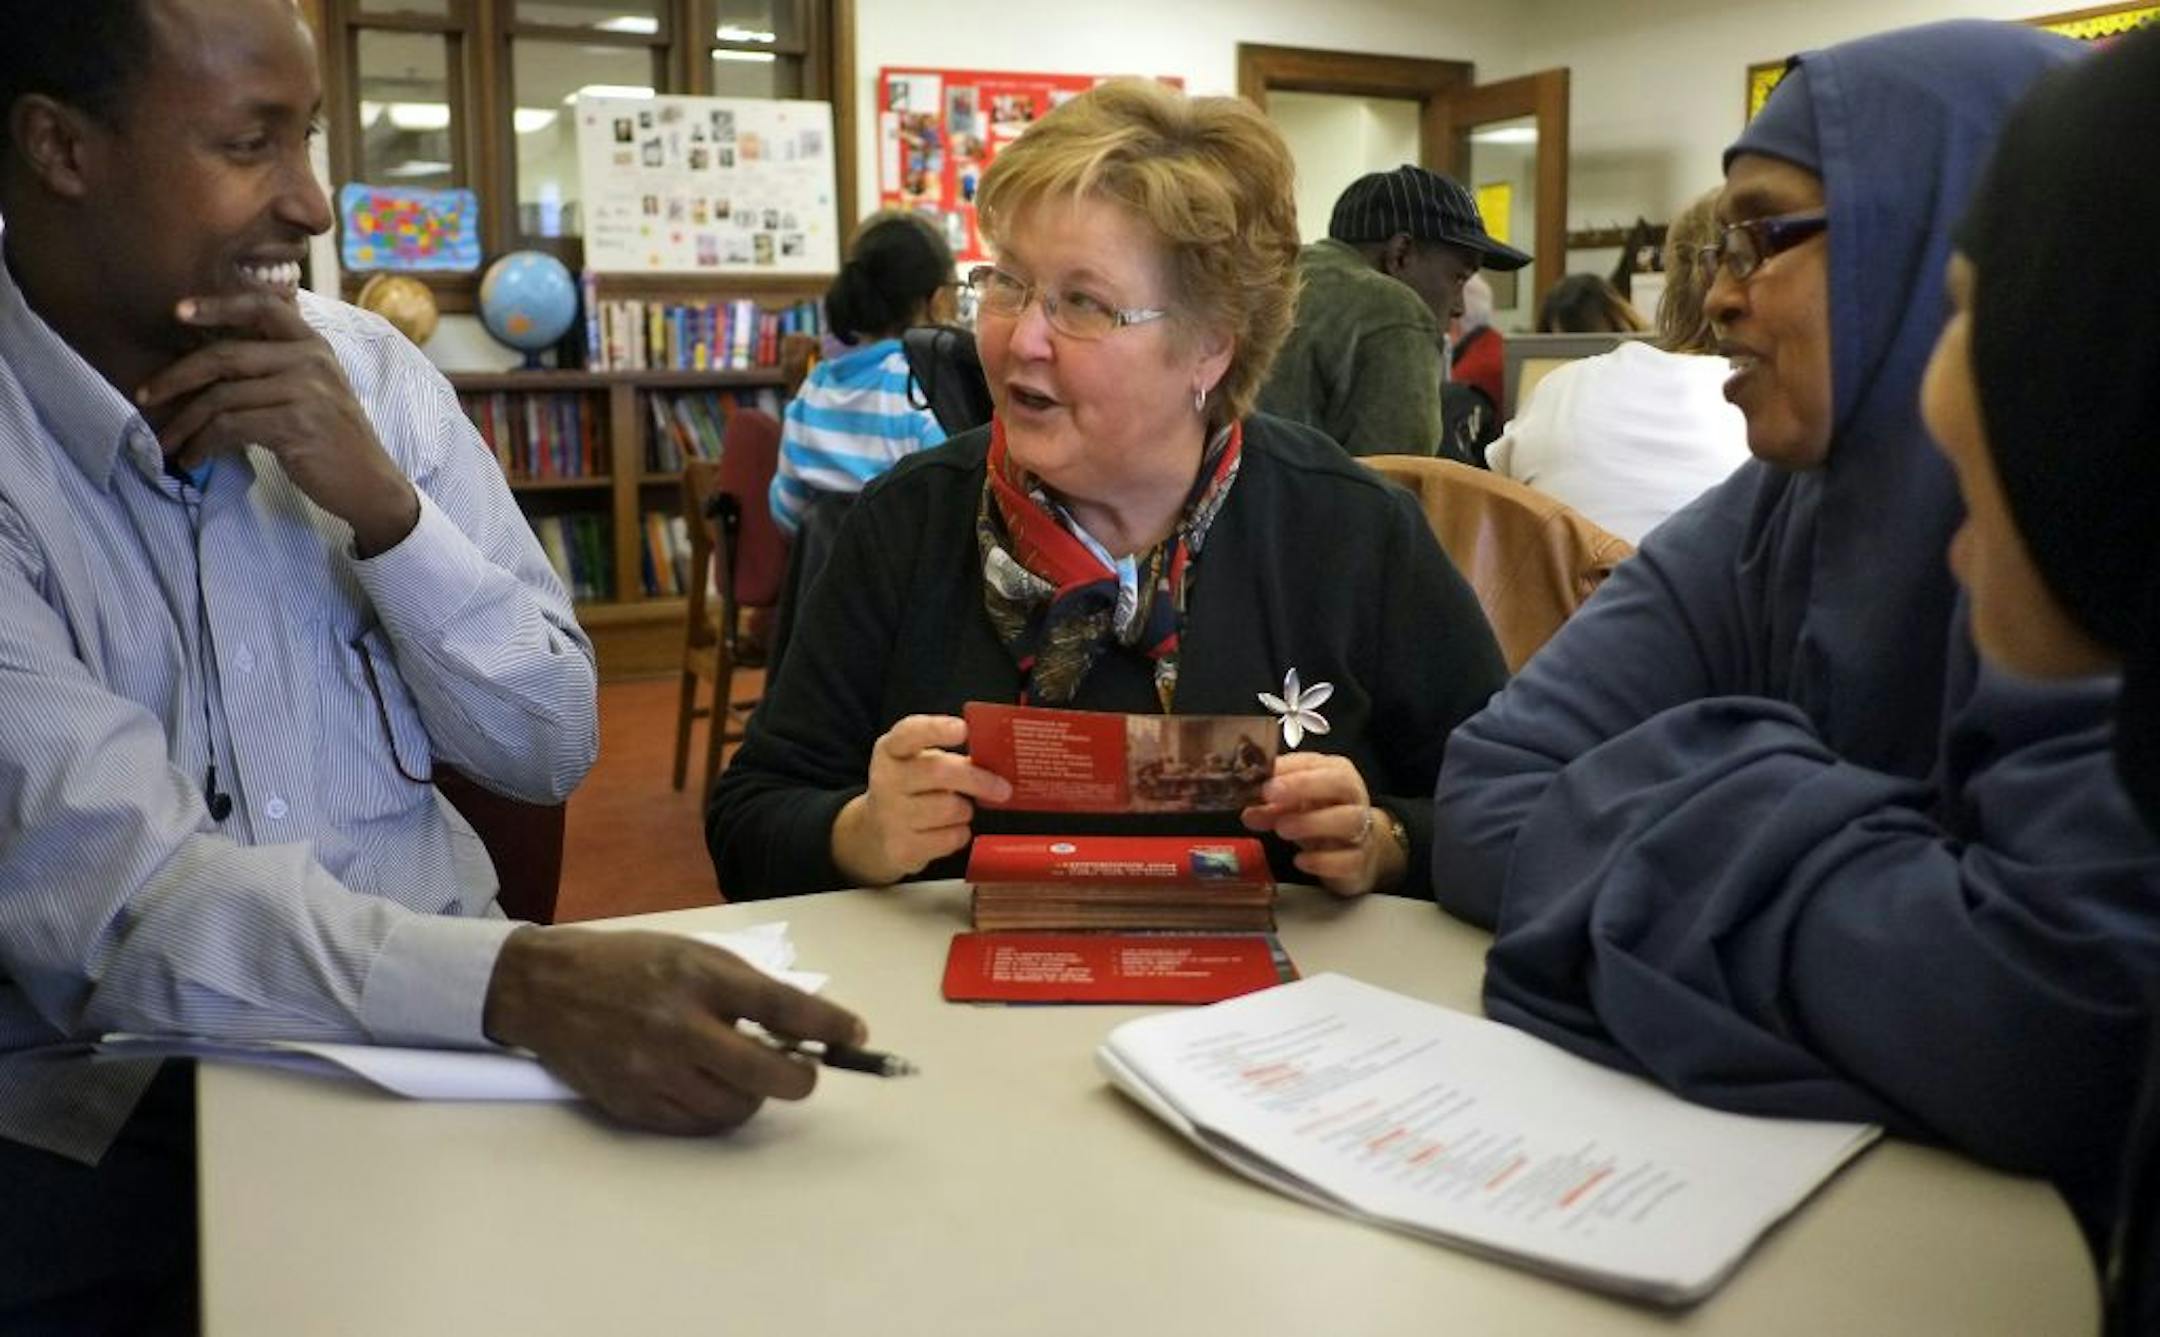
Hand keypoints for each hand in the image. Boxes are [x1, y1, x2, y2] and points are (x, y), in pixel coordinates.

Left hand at [135, 293, 420, 555]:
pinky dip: (203, 445)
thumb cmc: (333, 438)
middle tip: (146, 394)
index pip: (261, 307)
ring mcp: (305, 392)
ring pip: (221, 397)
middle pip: (225, 356)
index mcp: (314, 344)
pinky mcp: (295, 426)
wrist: (370, 484)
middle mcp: (311, 360)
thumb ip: (278, 365)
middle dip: (176, 377)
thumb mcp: (315, 389)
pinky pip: (231, 427)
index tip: (177, 311)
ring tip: (168, 443)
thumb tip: (212, 359)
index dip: (216, 305)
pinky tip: (194, 459)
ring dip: (185, 424)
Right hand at [483, 927, 865, 1133]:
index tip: (857, 1035)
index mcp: (699, 978)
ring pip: (736, 1108)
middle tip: (803, 1070)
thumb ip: (745, 988)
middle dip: (801, 1078)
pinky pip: (697, 1125)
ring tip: (746, 1072)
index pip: (782, 1007)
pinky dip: (717, 1110)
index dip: (829, 1025)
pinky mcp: (634, 1105)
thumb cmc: (631, 964)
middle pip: (767, 1075)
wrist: (547, 989)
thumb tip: (802, 1028)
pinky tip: (711, 1086)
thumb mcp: (692, 954)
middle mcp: (679, 1026)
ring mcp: (654, 1071)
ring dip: (756, 1096)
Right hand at [831, 714, 1011, 886]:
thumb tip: (996, 763)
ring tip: (958, 810)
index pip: (910, 733)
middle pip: (939, 772)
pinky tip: (947, 830)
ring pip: (950, 809)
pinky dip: (959, 834)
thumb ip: (950, 758)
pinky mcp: (901, 848)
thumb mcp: (920, 764)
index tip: (963, 729)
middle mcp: (886, 780)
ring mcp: (890, 816)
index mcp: (891, 750)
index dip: (937, 729)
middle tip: (1003, 789)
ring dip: (966, 811)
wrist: (876, 834)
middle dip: (978, 780)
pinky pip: (950, 838)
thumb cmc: (911, 790)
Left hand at [1241, 752, 1402, 897]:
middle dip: (1304, 785)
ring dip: (1312, 822)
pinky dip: (1323, 861)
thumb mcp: (1295, 806)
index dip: (1288, 769)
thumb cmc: (1322, 816)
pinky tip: (1301, 861)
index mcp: (1335, 773)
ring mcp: (1361, 828)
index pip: (1315, 763)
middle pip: (1339, 782)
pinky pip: (1348, 859)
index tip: (1262, 778)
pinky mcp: (1361, 859)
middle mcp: (1352, 796)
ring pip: (1348, 820)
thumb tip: (1249, 811)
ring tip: (1282, 828)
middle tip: (1270, 793)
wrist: (1359, 850)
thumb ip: (1271, 806)